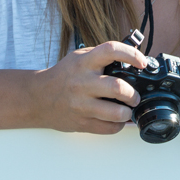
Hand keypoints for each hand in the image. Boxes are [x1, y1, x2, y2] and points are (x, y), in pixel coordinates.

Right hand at [32, 41, 147, 133]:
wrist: (37, 98)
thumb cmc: (63, 76)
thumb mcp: (79, 58)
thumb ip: (102, 56)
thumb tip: (133, 57)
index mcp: (84, 62)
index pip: (111, 51)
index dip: (131, 55)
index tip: (142, 62)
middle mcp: (83, 83)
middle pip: (118, 87)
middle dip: (133, 94)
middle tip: (135, 96)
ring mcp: (81, 105)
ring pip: (116, 113)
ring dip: (128, 112)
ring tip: (127, 109)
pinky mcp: (81, 123)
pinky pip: (108, 128)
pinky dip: (118, 125)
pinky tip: (117, 119)